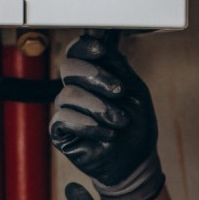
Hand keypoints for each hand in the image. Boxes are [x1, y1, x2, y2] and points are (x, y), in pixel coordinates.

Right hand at [49, 32, 164, 199]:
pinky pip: (64, 119)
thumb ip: (118, 67)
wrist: (136, 161)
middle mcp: (78, 89)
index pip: (78, 51)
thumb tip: (101, 38)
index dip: (85, 47)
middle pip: (68, 67)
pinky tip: (107, 133)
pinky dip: (89, 125)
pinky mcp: (61, 131)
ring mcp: (68, 110)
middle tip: (118, 91)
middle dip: (96, 76)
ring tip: (119, 121)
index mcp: (95, 76)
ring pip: (68, 94)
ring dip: (99, 107)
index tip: (101, 51)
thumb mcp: (135, 92)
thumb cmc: (137, 125)